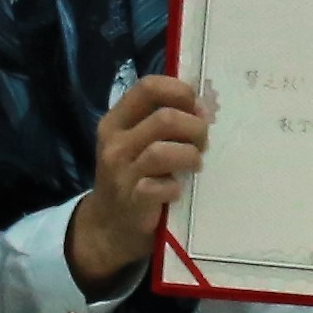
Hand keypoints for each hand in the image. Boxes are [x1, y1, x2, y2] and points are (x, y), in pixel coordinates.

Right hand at [60, 75, 211, 290]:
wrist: (108, 226)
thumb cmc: (131, 176)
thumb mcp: (135, 143)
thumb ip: (160, 122)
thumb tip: (204, 108)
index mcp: (116, 121)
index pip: (147, 87)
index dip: (179, 91)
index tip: (196, 108)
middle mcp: (115, 143)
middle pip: (165, 118)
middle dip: (195, 128)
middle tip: (202, 142)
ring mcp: (122, 173)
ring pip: (164, 151)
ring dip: (191, 156)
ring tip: (195, 165)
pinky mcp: (133, 200)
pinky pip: (163, 186)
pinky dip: (178, 187)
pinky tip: (179, 191)